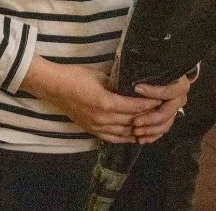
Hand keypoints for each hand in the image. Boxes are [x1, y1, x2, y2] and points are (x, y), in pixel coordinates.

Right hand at [19, 56, 182, 143]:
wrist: (53, 87)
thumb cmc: (75, 76)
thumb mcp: (99, 76)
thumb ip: (117, 84)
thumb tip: (133, 86)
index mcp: (106, 103)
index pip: (135, 106)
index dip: (149, 103)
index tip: (162, 99)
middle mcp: (104, 119)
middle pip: (133, 121)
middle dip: (148, 116)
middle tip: (161, 110)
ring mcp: (98, 127)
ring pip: (126, 132)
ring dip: (140, 128)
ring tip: (153, 123)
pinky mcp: (93, 131)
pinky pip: (114, 138)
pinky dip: (127, 137)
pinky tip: (136, 135)